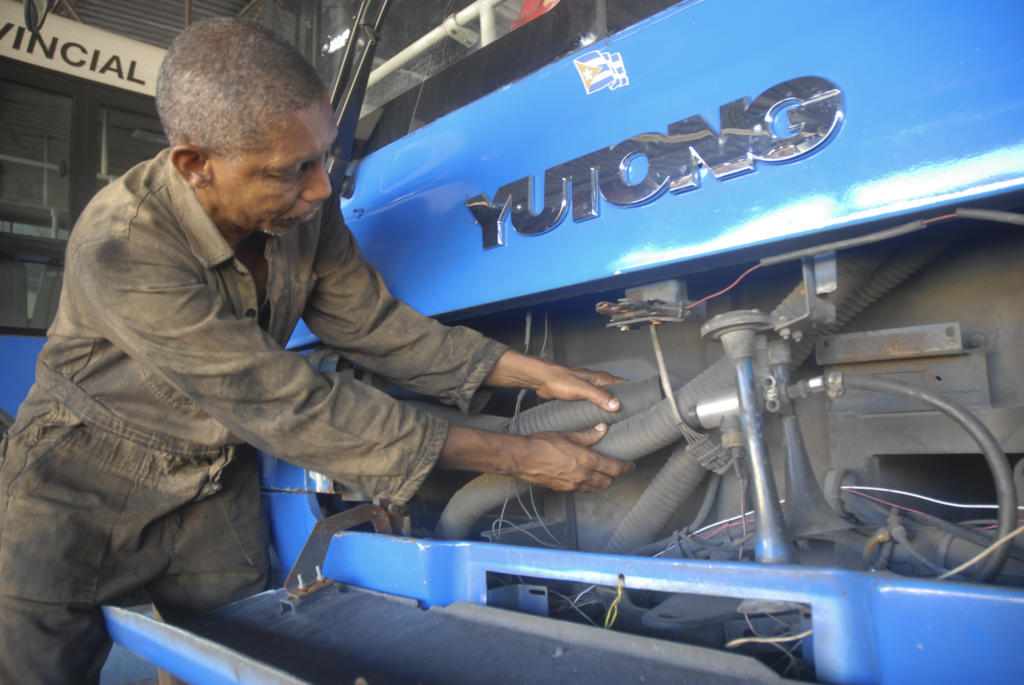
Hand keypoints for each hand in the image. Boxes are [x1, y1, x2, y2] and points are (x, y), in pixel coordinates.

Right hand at [439, 424, 633, 492]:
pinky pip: (581, 490)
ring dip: (601, 482)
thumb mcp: (568, 435)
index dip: (625, 467)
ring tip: (602, 474)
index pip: (614, 468)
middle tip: (617, 469)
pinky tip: (584, 478)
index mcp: (587, 461)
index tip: (631, 465)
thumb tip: (603, 429)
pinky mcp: (563, 489)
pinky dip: (587, 485)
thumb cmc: (544, 444)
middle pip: (607, 481)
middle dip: (614, 476)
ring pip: (595, 488)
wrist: (524, 459)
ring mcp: (573, 485)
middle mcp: (583, 476)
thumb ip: (588, 435)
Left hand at [485, 350, 624, 412]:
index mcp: (601, 379)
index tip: (644, 402)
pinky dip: (599, 411)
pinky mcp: (579, 397)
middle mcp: (596, 383)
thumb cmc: (558, 379)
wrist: (541, 379)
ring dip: (611, 408)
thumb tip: (616, 405)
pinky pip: (594, 405)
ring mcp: (588, 390)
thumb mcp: (582, 389)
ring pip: (605, 399)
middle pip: (616, 393)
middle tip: (635, 417)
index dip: (635, 392)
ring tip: (620, 422)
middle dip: (625, 403)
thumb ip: (599, 397)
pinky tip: (599, 420)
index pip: (624, 384)